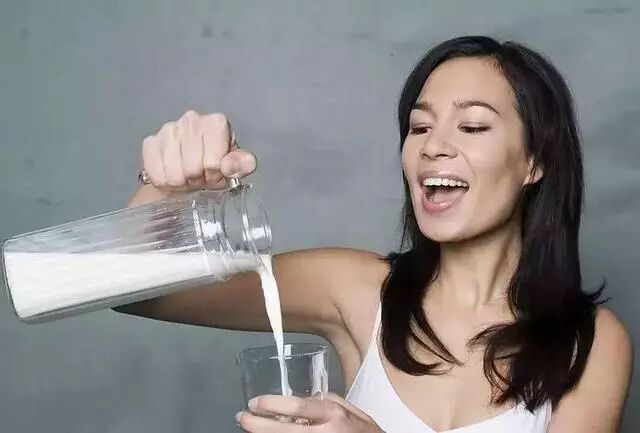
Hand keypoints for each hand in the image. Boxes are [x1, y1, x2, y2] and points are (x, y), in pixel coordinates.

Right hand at [141, 110, 256, 191]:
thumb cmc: (215, 168)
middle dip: (197, 178)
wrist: (189, 172)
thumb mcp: (234, 168)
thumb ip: (240, 165)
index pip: (213, 161)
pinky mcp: (150, 142)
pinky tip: (171, 174)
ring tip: (186, 176)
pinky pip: (157, 174)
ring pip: (174, 174)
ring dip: (181, 182)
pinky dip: (165, 182)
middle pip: (192, 167)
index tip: (214, 173)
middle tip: (199, 176)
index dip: (214, 174)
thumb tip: (231, 166)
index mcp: (216, 123)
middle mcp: (191, 119)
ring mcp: (168, 129)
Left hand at [236, 393, 384, 431]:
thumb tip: (301, 401)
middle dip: (258, 425)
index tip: (254, 402)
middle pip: (284, 431)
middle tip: (241, 418)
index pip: (298, 407)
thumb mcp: (352, 411)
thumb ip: (328, 402)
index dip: (273, 405)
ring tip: (250, 429)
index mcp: (334, 415)